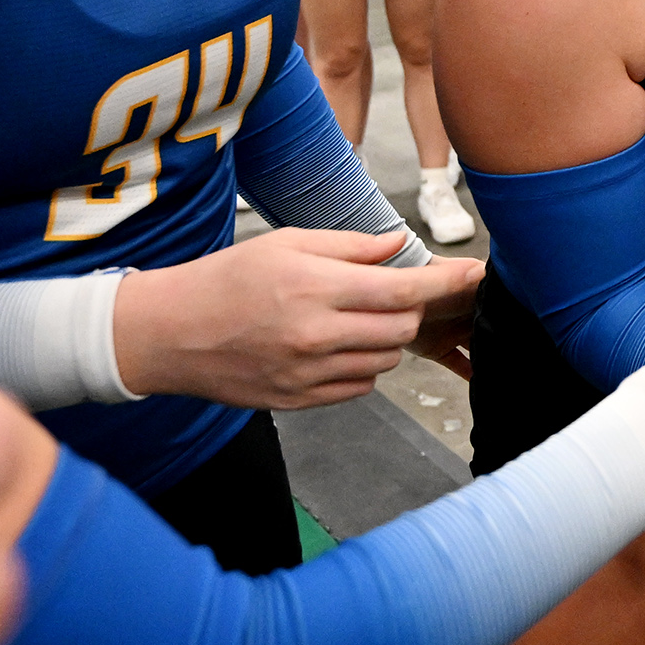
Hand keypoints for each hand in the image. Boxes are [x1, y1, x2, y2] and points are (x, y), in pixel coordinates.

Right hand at [114, 228, 485, 409]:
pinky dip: (361, 368)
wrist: (170, 333)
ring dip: (384, 341)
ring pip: (383, 362)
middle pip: (400, 331)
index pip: (401, 291)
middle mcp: (314, 334)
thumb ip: (349, 247)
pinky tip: (335, 347)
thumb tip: (398, 247)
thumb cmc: (227, 278)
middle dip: (409, 313)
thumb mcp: (285, 244)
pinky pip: (359, 388)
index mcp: (314, 287)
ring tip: (352, 320)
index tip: (474, 275)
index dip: (445, 283)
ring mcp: (307, 373)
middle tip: (393, 296)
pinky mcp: (299, 401)